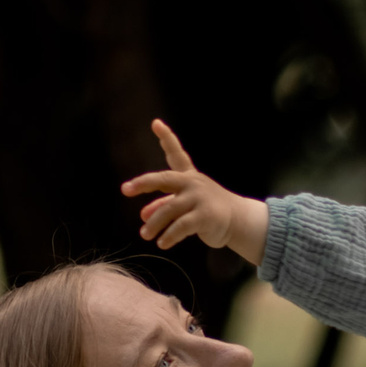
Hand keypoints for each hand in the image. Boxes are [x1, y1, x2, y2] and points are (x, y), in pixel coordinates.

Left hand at [121, 120, 269, 263]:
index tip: (156, 123)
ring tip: (145, 234)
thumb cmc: (208, 211)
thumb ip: (163, 206)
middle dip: (143, 183)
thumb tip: (143, 216)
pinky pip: (181, 226)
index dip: (166, 137)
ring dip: (154, 224)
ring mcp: (199, 198)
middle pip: (163, 179)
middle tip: (126, 189)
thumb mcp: (185, 206)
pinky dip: (169, 236)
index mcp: (188, 177)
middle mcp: (193, 183)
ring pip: (169, 210)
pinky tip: (162, 243)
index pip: (177, 153)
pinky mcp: (205, 216)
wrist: (239, 221)